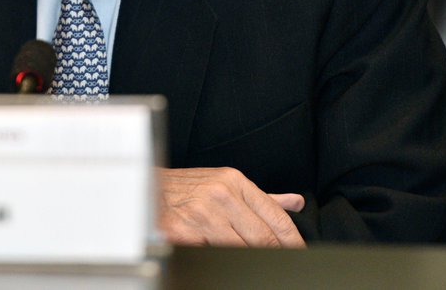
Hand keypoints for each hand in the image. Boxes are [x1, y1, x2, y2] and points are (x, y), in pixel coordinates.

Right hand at [157, 166, 304, 246]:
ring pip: (241, 249)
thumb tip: (295, 202)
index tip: (300, 251)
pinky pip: (213, 254)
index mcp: (235, 182)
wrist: (146, 190)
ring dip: (247, 255)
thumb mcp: (226, 183)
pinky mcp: (185, 233)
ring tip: (246, 256)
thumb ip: (263, 197)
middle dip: (273, 253)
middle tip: (281, 263)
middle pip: (262, 237)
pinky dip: (219, 257)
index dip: (292, 239)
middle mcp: (221, 195)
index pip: (275, 215)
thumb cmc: (187, 188)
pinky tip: (217, 251)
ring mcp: (203, 214)